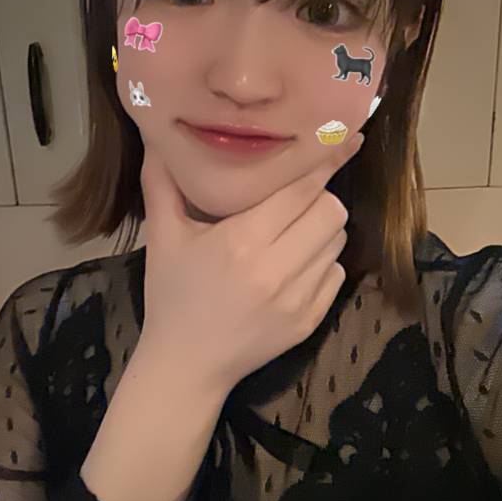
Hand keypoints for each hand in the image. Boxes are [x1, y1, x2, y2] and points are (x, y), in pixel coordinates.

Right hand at [139, 132, 363, 388]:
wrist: (186, 364)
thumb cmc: (172, 295)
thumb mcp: (162, 237)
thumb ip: (161, 183)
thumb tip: (154, 136)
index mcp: (241, 242)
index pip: (302, 190)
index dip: (325, 163)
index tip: (347, 139)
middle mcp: (276, 270)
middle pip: (332, 212)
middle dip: (320, 198)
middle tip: (297, 201)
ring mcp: (298, 299)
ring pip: (337, 242)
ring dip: (321, 230)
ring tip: (293, 233)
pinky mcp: (310, 322)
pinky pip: (336, 274)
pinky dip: (322, 263)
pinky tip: (294, 265)